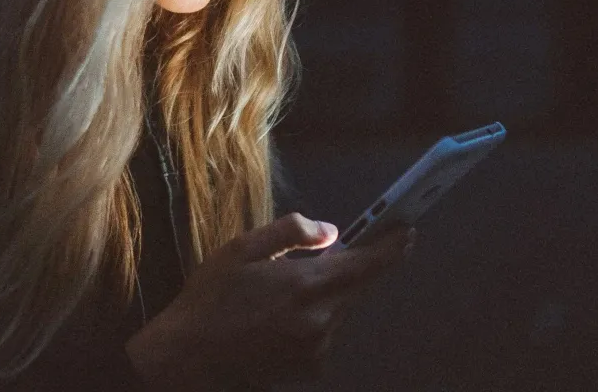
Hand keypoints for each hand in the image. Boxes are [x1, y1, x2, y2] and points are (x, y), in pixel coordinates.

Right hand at [124, 212, 414, 389]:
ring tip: (279, 296)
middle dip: (349, 269)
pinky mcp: (312, 367)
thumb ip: (291, 233)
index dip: (392, 245)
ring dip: (326, 296)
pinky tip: (277, 321)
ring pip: (340, 309)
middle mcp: (321, 318)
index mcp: (307, 284)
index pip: (369, 263)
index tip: (407, 230)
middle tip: (323, 258)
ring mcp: (319, 346)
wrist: (190, 359)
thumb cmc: (210, 300)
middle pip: (358, 286)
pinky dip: (314, 321)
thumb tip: (331, 232)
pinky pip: (326, 333)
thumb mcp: (242, 249)